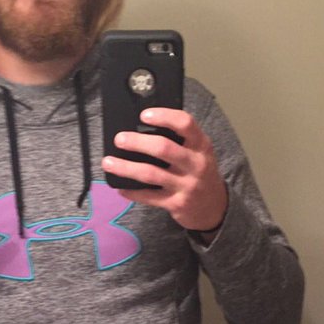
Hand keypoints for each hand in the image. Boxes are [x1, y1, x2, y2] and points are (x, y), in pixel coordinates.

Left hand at [102, 108, 227, 234]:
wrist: (215, 208)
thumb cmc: (200, 173)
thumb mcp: (199, 152)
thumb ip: (180, 140)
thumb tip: (142, 127)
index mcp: (201, 145)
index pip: (185, 124)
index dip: (164, 116)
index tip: (144, 115)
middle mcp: (195, 164)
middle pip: (163, 148)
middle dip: (137, 142)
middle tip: (119, 139)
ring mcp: (186, 186)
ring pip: (151, 174)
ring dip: (126, 167)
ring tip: (108, 162)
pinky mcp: (176, 204)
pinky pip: (149, 197)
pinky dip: (132, 192)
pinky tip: (120, 188)